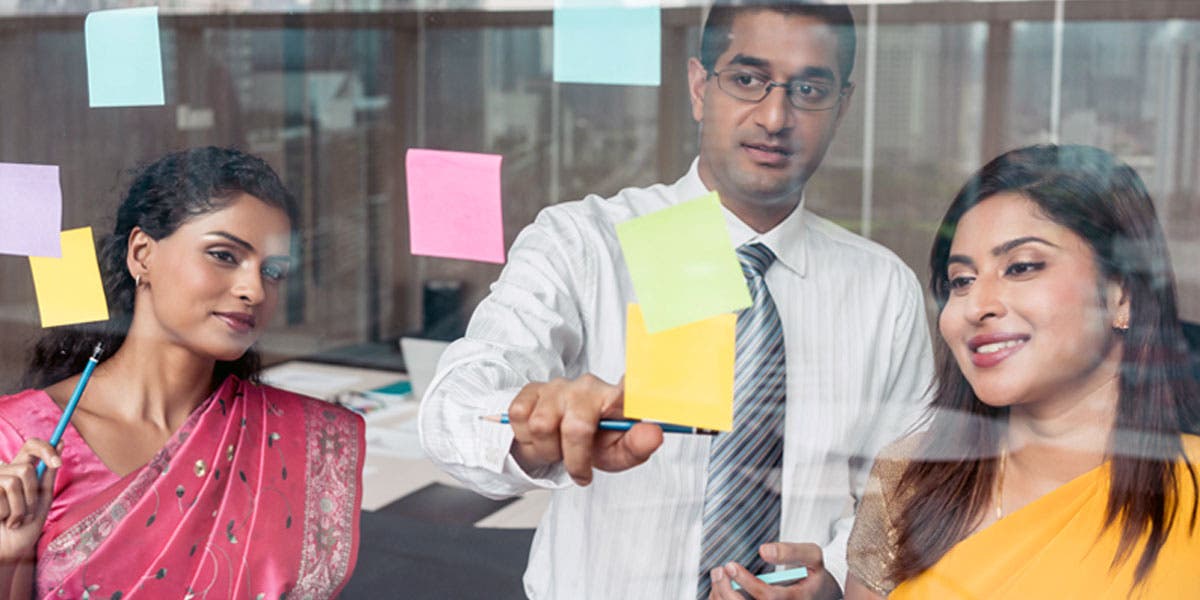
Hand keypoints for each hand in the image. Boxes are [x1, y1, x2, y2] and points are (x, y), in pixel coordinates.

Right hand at [0, 439, 59, 563]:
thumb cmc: (26, 526)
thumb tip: (61, 441)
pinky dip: (12, 511)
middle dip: (33, 493)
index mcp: (20, 470)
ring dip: (23, 505)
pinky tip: (5, 522)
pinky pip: (5, 490)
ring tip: (17, 520)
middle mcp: (4, 472)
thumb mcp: (43, 497)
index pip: (31, 445)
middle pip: (26, 468)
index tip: (58, 463)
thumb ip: (49, 472)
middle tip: (28, 513)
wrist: (10, 550)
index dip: (45, 448)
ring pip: (17, 479)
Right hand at [507, 374, 663, 484]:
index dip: (633, 392)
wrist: (556, 440)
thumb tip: (654, 433)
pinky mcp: (530, 390)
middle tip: (579, 471)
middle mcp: (587, 386)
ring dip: (546, 450)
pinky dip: (526, 438)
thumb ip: (638, 446)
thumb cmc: (593, 443)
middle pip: (576, 427)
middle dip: (574, 459)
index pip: (628, 391)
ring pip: (540, 425)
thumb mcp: (618, 453)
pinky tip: (540, 437)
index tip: (640, 398)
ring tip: (557, 449)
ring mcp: (557, 386)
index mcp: (615, 399)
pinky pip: (519, 417)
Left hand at [708, 543, 841, 599]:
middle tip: (719, 571)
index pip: (768, 596)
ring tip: (718, 576)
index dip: (747, 582)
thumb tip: (764, 550)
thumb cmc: (814, 574)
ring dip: (723, 596)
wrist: (822, 594)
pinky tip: (721, 587)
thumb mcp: (813, 556)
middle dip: (728, 591)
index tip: (731, 566)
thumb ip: (792, 551)